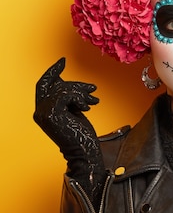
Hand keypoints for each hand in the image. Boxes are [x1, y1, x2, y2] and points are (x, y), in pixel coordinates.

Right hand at [34, 57, 104, 202]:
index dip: (52, 71)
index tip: (63, 61)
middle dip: (75, 84)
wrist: (85, 151)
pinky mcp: (52, 114)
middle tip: (93, 88)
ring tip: (94, 101)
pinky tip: (88, 107)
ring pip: (62, 89)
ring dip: (82, 93)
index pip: (43, 84)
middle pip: (54, 84)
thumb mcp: (73, 110)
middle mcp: (39, 111)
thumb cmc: (81, 134)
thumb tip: (67, 81)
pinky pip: (65, 94)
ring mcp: (43, 113)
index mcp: (42, 110)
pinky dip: (79, 98)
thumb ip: (67, 97)